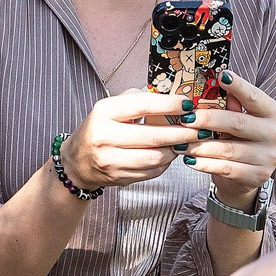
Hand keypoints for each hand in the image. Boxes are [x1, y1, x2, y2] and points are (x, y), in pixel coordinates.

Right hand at [61, 89, 201, 191]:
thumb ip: (137, 101)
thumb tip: (171, 98)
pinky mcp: (119, 178)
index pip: (143, 105)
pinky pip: (152, 172)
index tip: (187, 104)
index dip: (169, 105)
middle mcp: (105, 137)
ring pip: (156, 157)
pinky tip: (170, 154)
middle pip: (154, 136)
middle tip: (198, 128)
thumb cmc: (100, 129)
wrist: (77, 162)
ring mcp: (111, 161)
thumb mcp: (111, 108)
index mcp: (103, 112)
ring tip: (185, 141)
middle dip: (182, 132)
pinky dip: (166, 163)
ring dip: (175, 149)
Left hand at [191, 72, 275, 210]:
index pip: (254, 97)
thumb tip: (215, 81)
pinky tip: (189, 159)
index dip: (239, 86)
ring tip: (179, 143)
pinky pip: (226, 168)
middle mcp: (275, 134)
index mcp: (272, 113)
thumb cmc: (238, 140)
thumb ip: (230, 105)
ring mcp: (268, 157)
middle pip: (238, 123)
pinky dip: (204, 164)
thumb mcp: (236, 120)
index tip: (221, 75)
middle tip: (185, 118)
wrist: (246, 177)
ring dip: (200, 145)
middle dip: (208, 120)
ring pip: (228, 149)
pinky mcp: (257, 176)